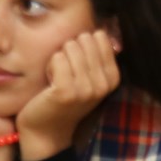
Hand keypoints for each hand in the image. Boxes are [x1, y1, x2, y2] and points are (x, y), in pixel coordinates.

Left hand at [17, 29, 122, 157]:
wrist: (46, 132)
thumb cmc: (65, 99)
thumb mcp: (89, 78)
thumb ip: (98, 55)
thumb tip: (103, 28)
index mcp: (113, 77)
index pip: (100, 36)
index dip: (83, 46)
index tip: (78, 66)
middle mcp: (103, 83)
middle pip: (84, 38)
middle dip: (70, 51)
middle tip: (66, 73)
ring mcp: (86, 88)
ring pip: (69, 46)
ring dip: (58, 59)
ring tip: (58, 79)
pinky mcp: (66, 91)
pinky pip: (57, 57)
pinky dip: (50, 66)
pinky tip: (50, 83)